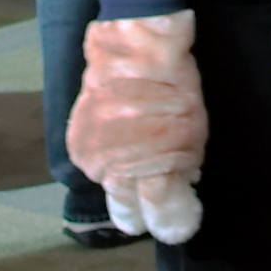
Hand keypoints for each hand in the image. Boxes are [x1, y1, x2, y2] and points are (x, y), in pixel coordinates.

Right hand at [67, 12, 206, 242]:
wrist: (135, 47)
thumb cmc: (175, 87)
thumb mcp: (193, 131)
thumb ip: (184, 166)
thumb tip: (181, 184)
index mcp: (149, 168)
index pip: (158, 211)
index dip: (171, 219)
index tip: (180, 223)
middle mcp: (113, 169)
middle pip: (127, 209)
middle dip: (142, 211)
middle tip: (153, 207)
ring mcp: (90, 157)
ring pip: (109, 188)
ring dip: (125, 184)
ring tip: (138, 170)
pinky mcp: (77, 142)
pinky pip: (93, 165)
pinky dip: (107, 163)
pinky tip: (120, 151)